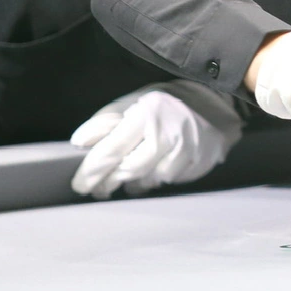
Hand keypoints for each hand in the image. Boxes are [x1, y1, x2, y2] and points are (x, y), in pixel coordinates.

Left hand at [69, 86, 243, 198]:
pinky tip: (151, 171)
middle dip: (109, 182)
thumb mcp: (130, 104)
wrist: (211, 102)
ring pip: (149, 179)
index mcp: (146, 112)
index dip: (92, 171)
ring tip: (125, 177)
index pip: (112, 149)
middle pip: (130, 169)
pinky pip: (168, 181)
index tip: (80, 184)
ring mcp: (187, 148)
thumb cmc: (162, 104)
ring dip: (133, 181)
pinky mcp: (200, 162)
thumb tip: (79, 142)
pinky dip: (155, 179)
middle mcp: (168, 130)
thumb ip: (103, 122)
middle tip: (98, 188)